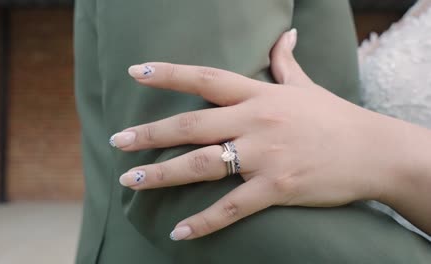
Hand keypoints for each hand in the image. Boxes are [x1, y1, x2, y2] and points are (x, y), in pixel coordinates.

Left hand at [109, 29, 398, 239]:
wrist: (373, 151)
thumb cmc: (335, 118)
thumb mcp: (306, 86)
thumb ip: (286, 62)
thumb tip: (285, 33)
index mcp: (259, 95)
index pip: (205, 79)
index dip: (169, 74)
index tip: (135, 72)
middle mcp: (256, 121)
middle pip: (191, 125)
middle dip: (149, 133)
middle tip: (117, 141)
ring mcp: (265, 155)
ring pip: (202, 165)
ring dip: (162, 173)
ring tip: (130, 180)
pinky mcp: (277, 187)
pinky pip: (232, 207)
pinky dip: (204, 222)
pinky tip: (178, 232)